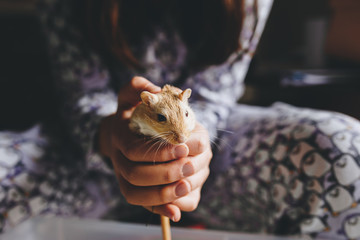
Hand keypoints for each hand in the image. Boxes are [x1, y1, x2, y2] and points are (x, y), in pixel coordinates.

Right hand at [99, 76, 211, 221]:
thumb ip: (138, 87)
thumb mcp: (131, 95)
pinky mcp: (135, 191)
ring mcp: (124, 178)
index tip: (184, 147)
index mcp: (119, 138)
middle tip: (190, 167)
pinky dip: (160, 210)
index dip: (159, 152)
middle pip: (134, 175)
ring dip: (162, 195)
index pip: (135, 150)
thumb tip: (154, 88)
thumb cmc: (133, 112)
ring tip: (186, 187)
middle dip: (163, 173)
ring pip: (136, 195)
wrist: (124, 133)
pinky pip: (144, 207)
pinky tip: (177, 212)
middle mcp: (118, 161)